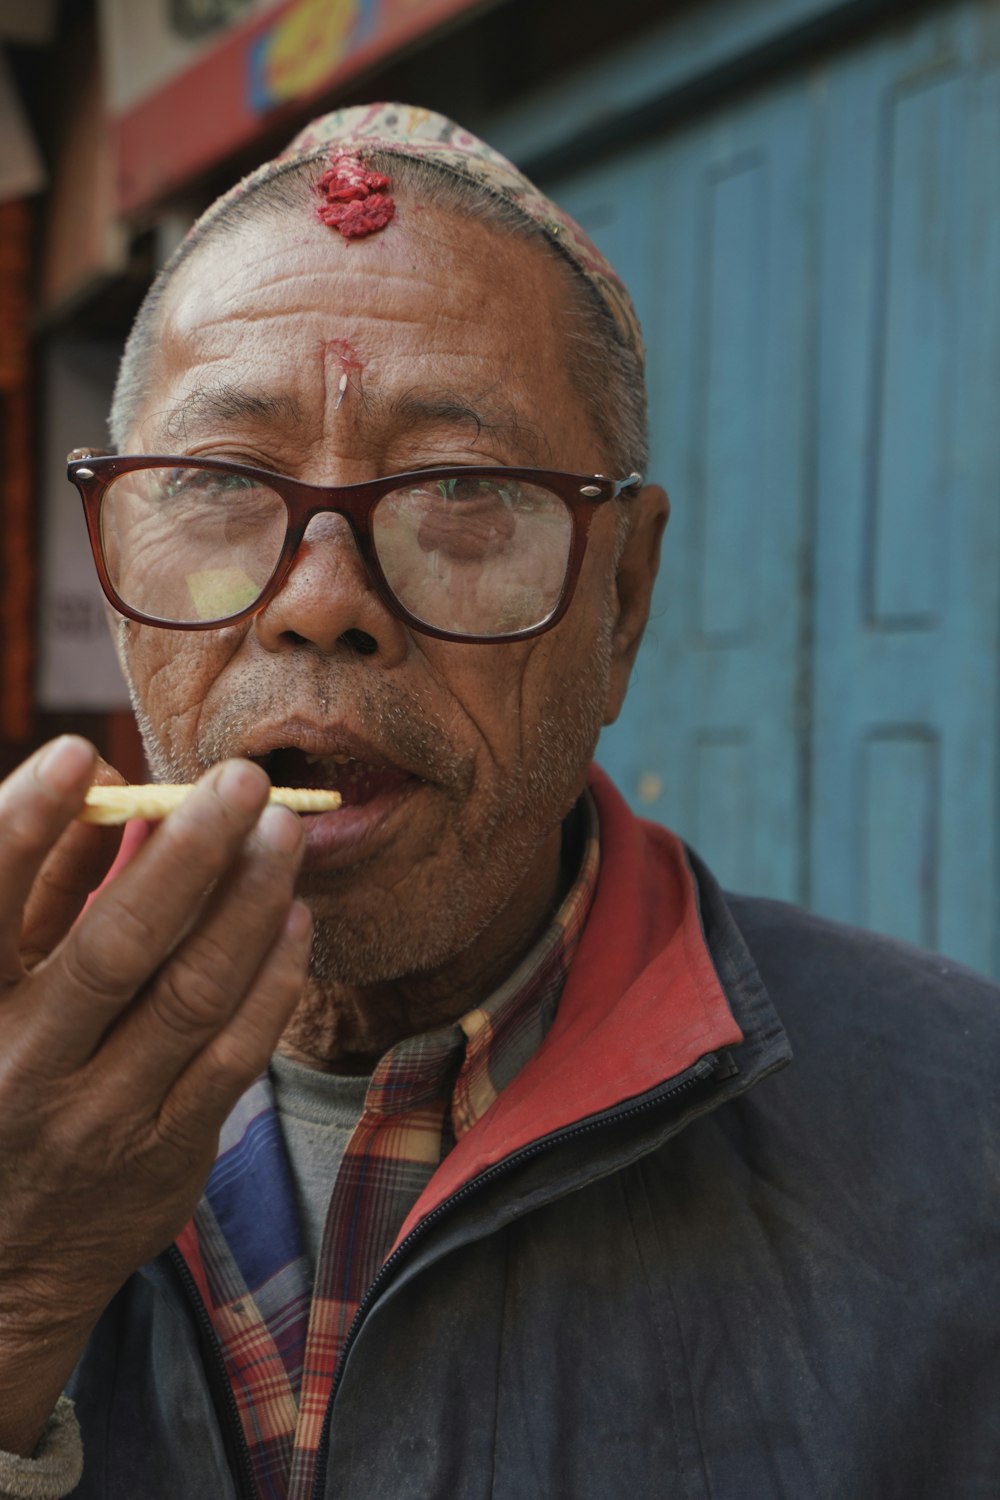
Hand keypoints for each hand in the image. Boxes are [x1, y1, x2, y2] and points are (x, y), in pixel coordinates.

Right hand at [0, 737, 311, 1453]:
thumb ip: (39, 894)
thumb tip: (101, 793)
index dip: (23, 828)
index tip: (77, 756)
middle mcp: (22, 1068)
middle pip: (117, 947)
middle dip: (189, 854)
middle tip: (244, 781)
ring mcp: (99, 1120)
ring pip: (192, 996)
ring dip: (248, 905)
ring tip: (283, 836)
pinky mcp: (165, 1155)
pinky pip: (236, 1056)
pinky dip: (272, 981)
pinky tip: (294, 919)